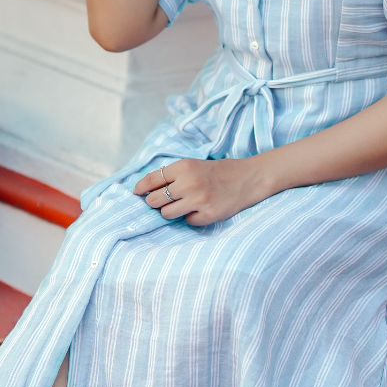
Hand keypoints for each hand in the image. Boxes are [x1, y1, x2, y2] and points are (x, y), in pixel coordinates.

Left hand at [134, 157, 267, 226]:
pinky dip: (191, 217)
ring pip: (166, 214)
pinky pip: (186, 221)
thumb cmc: (220, 171)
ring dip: (171, 211)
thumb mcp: (195, 165)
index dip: (141, 187)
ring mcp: (198, 200)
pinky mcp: (207, 215)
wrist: (249, 178)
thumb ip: (175, 174)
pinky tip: (201, 209)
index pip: (152, 179)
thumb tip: (148, 188)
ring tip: (184, 205)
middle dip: (154, 202)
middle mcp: (188, 183)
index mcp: (184, 167)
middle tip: (162, 201)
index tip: (136, 192)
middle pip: (154, 200)